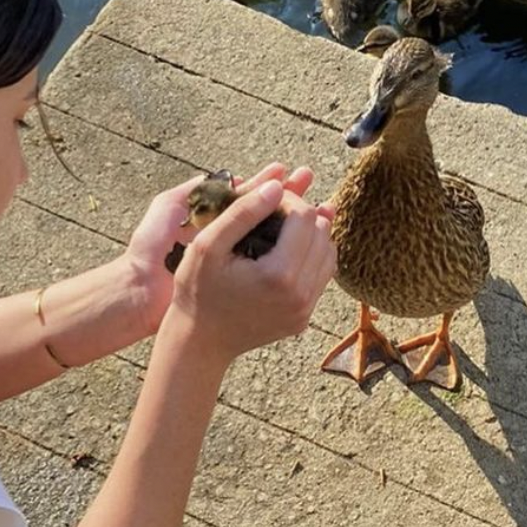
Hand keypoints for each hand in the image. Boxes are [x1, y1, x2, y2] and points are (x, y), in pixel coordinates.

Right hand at [165, 173, 335, 365]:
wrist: (199, 340)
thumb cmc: (196, 290)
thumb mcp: (208, 245)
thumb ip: (243, 212)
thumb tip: (277, 186)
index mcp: (278, 275)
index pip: (305, 217)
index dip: (288, 199)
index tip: (264, 200)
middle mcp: (300, 295)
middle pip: (322, 232)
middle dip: (301, 214)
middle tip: (272, 212)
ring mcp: (305, 310)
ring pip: (329, 252)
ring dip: (311, 234)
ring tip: (282, 227)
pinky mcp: (304, 318)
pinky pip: (322, 275)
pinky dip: (311, 255)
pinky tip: (289, 248)